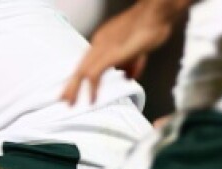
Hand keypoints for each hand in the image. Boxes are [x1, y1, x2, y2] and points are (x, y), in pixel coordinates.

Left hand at [61, 0, 187, 104]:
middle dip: (71, 86)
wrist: (157, 12)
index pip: (86, 61)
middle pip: (80, 67)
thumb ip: (130, 63)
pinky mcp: (111, 53)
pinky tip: (92, 99)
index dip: (78, 77)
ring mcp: (103, 47)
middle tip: (64, 100)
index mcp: (104, 40)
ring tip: (71, 103)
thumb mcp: (138, 49)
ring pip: (82, 71)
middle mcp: (99, 43)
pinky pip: (95, 73)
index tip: (72, 90)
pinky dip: (91, 88)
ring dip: (75, 89)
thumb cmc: (152, 25)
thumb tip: (126, 77)